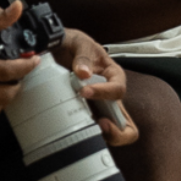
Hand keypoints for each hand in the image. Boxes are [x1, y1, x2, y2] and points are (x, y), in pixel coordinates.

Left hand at [56, 29, 136, 147]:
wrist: (55, 50)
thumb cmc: (74, 45)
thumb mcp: (80, 43)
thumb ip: (83, 56)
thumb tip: (83, 74)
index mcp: (113, 76)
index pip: (118, 89)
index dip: (104, 93)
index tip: (85, 91)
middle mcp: (109, 96)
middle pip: (125, 123)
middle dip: (118, 131)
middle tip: (100, 126)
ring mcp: (98, 108)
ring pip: (111, 132)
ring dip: (103, 137)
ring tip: (86, 132)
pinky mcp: (84, 115)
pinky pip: (91, 131)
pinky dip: (86, 135)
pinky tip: (73, 131)